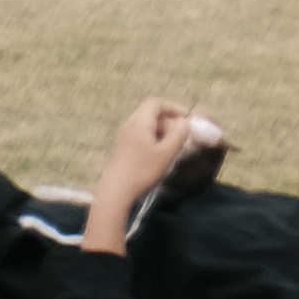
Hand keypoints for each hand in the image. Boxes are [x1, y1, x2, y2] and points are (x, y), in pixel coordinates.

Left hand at [84, 97, 196, 246]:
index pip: (157, 103)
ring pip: (144, 126)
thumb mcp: (166, 153)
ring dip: (159, 132)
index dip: (173, 108)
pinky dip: (149, 140)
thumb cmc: (142, 171)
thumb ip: (179, 134)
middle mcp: (129, 125)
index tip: (185, 120)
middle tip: (178, 135)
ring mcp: (121, 138)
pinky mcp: (118, 151)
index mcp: (139, 121)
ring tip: (168, 147)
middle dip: (167, 121)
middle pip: (150, 113)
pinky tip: (154, 156)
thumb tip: (184, 122)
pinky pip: (137, 137)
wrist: (113, 194)